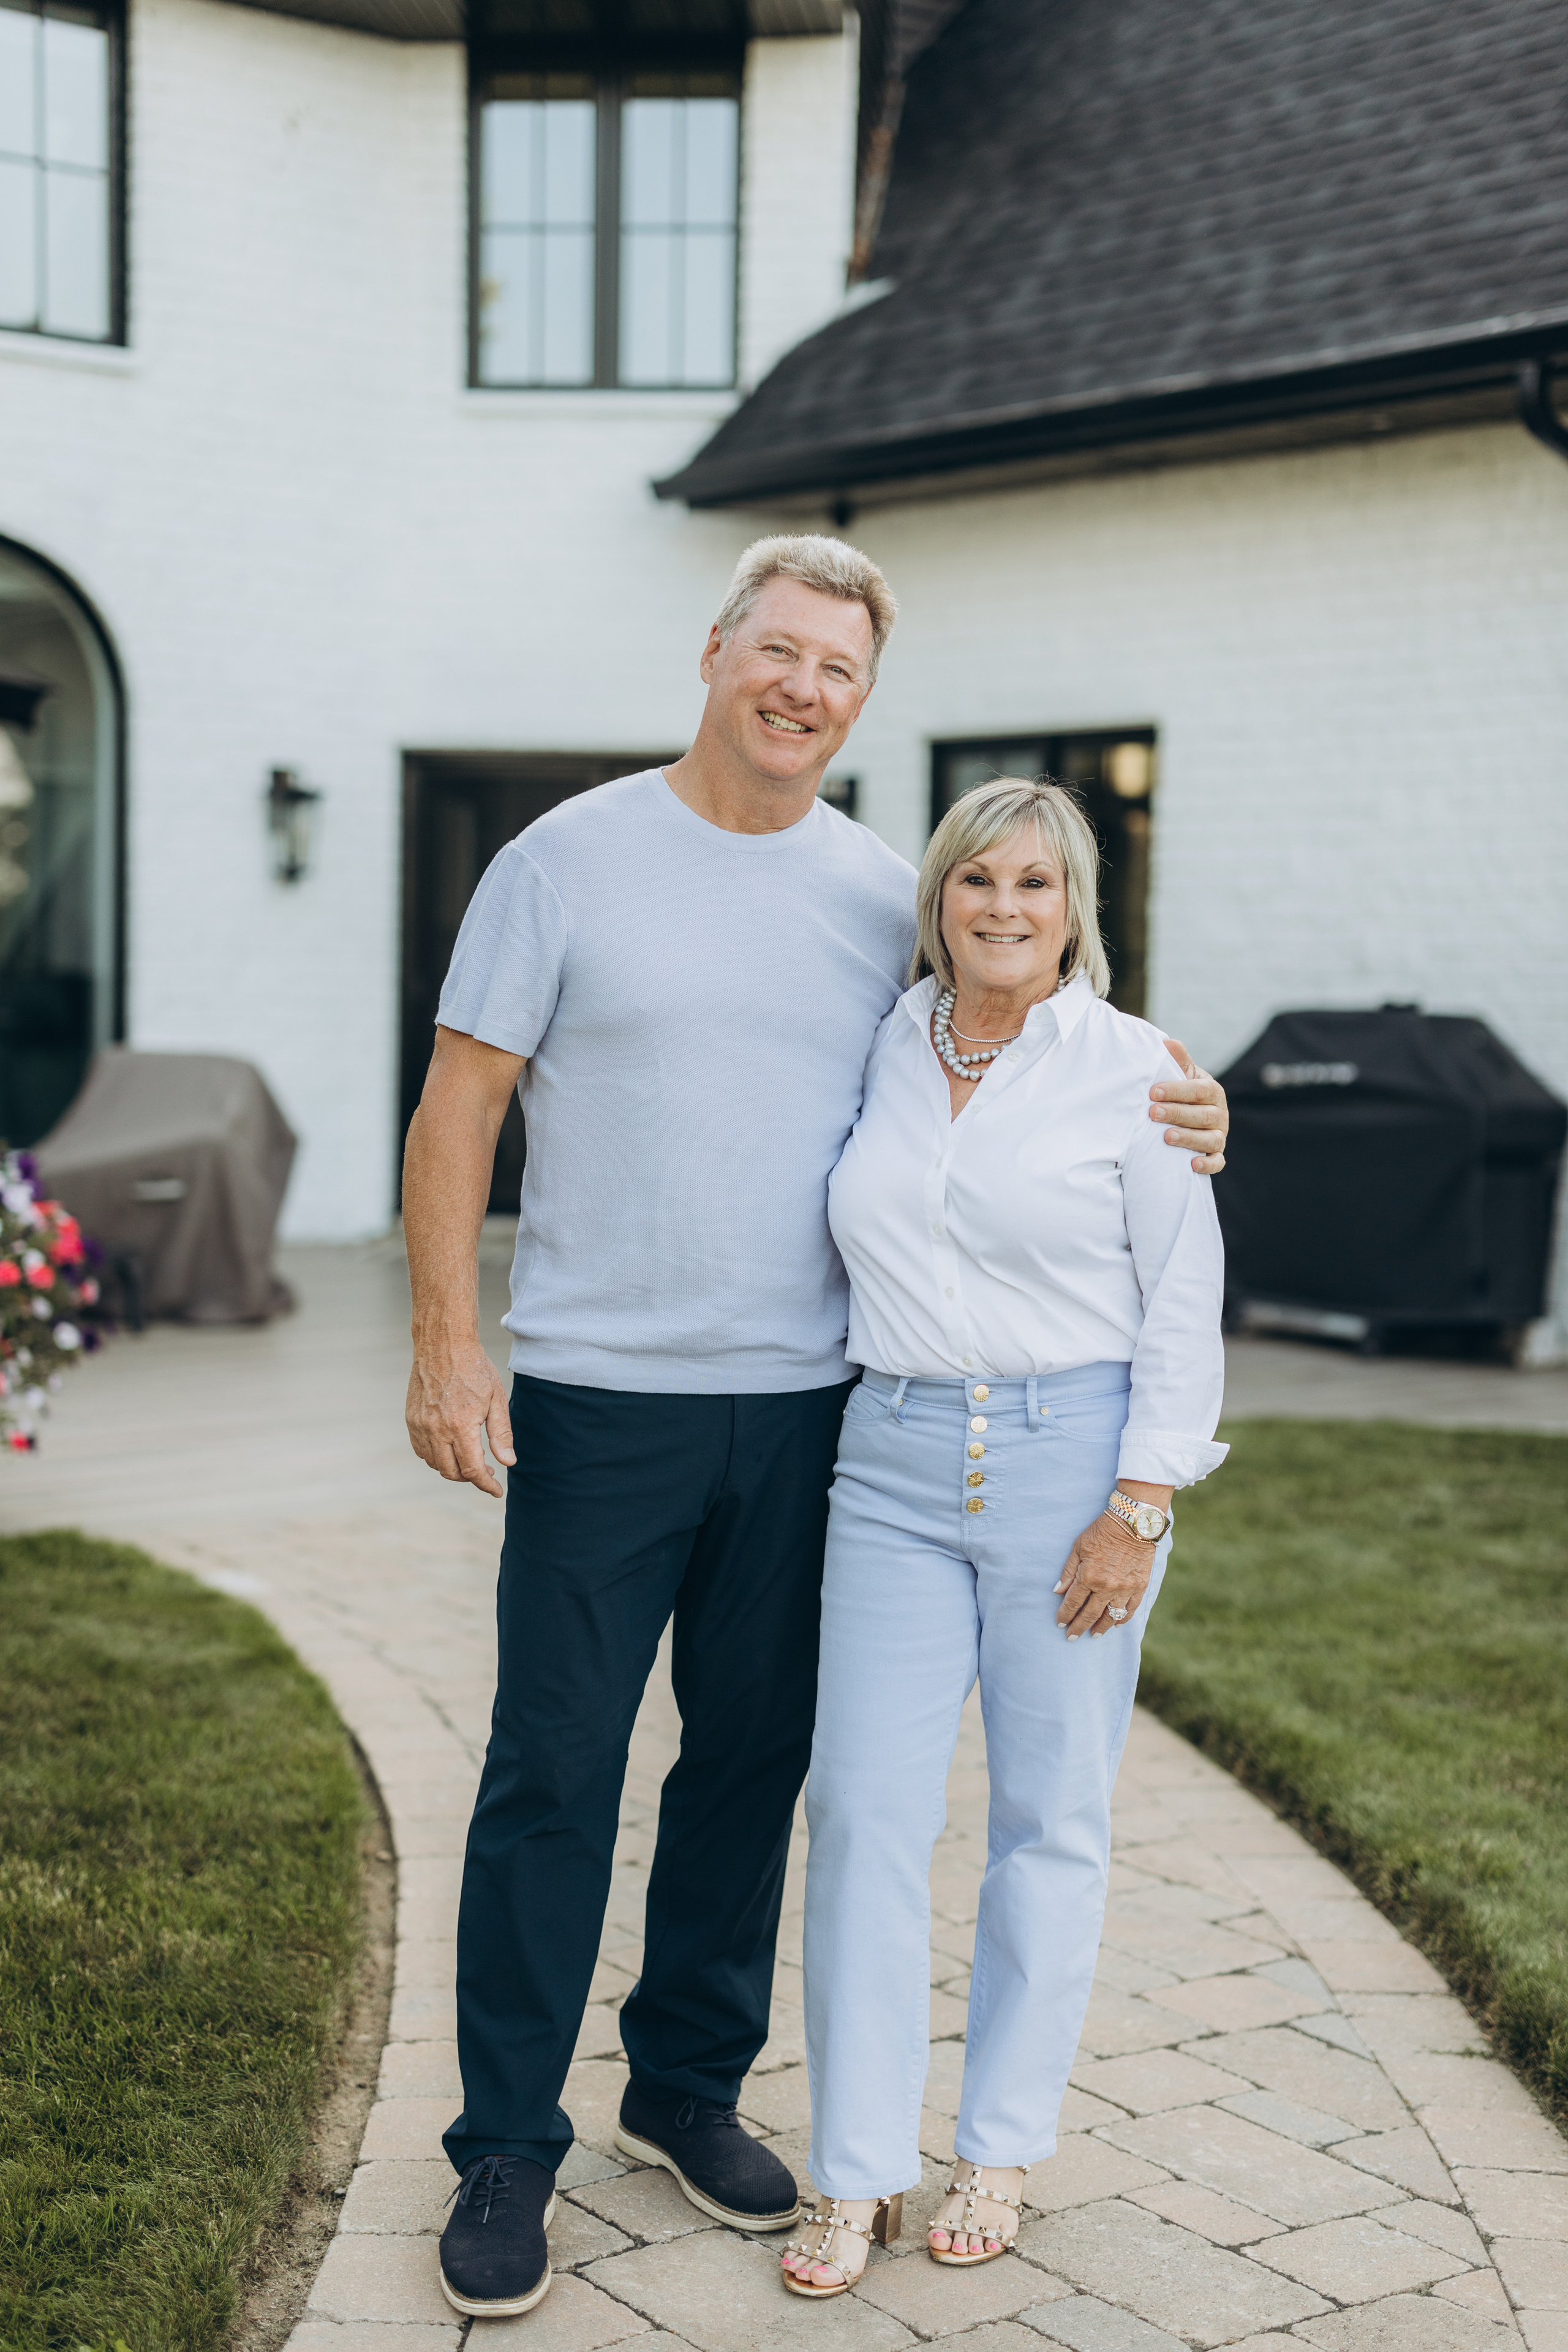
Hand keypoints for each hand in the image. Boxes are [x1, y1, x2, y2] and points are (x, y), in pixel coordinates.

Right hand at [405, 1338, 515, 1497]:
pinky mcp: (411, 1419)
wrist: (443, 1344)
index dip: (486, 1484)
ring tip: (469, 1457)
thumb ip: (501, 1434)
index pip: (472, 1470)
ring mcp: (420, 1425)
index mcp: (460, 1425)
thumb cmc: (474, 1369)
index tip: (496, 1491)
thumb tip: (507, 1462)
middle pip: (451, 1472)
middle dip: (471, 1477)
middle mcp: (436, 1429)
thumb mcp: (496, 1399)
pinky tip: (450, 1448)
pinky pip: (421, 1450)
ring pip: (434, 1464)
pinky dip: (435, 1457)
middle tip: (486, 1469)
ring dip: (452, 1468)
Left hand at [1054, 1510, 1154, 1637]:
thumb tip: (1058, 1591)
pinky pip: (1130, 1609)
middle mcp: (1106, 1587)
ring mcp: (1125, 1589)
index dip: (1065, 1616)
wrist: (1133, 1523)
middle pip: (1089, 1615)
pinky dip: (1122, 1619)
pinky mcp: (1140, 1587)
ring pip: (1110, 1616)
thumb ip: (1068, 1572)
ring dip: (1100, 1628)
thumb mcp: (1078, 1547)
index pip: (1072, 1603)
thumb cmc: (1102, 1531)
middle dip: (1078, 1627)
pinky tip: (1115, 1624)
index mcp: (1088, 1577)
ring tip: (1093, 1635)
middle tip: (1071, 1637)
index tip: (1060, 1624)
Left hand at [1151, 1038, 1227, 1173]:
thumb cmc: (1182, 1092)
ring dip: (1189, 1138)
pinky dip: (1208, 1164)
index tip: (1153, 1092)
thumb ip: (1177, 1059)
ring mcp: (1219, 1134)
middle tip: (1153, 1113)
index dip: (1177, 1091)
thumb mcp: (1181, 1074)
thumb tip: (1166, 1043)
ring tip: (1167, 1137)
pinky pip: (1217, 1161)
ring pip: (1210, 1139)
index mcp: (1212, 1091)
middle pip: (1203, 1115)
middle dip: (1177, 1114)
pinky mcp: (1216, 1153)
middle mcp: (1219, 1113)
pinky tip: (1193, 1164)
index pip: (1198, 1090)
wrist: (1190, 1113)